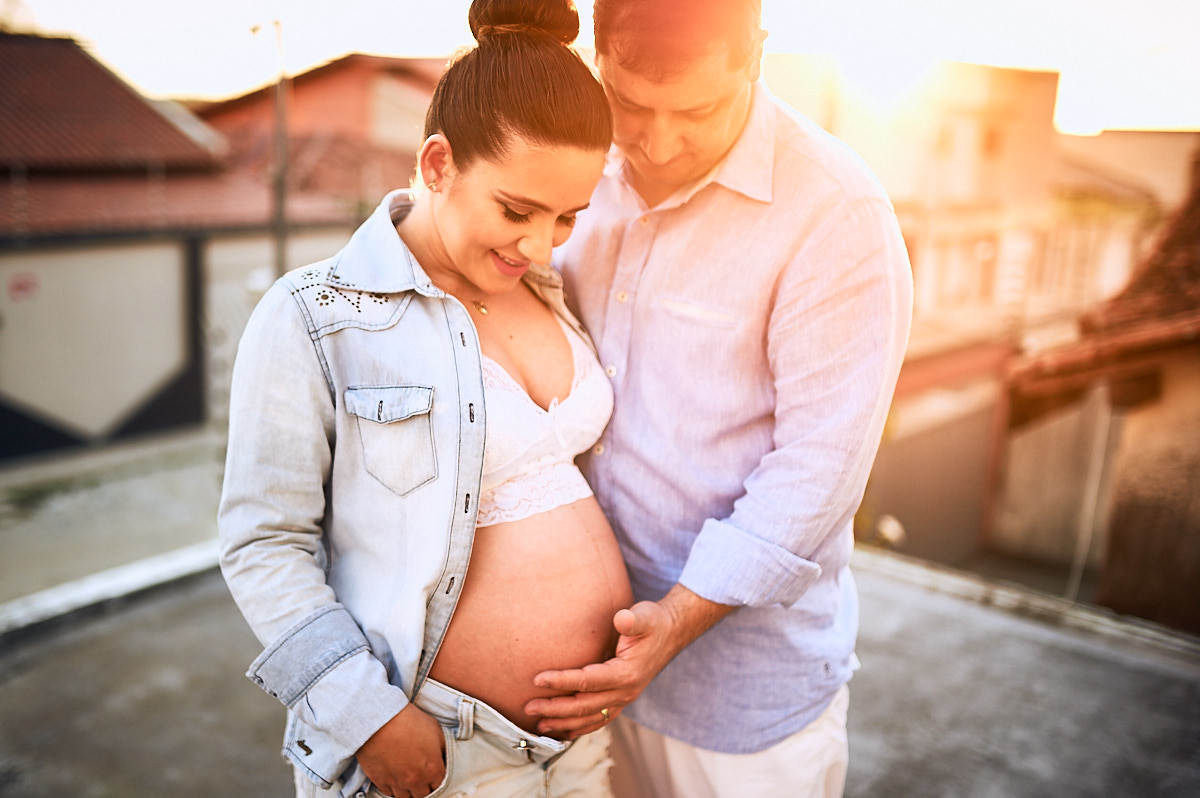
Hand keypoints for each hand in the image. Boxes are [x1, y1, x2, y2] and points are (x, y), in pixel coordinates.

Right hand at [357, 703, 445, 797]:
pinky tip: (394, 779)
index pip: (439, 784)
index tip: (434, 773)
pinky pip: (389, 793)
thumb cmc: (407, 721)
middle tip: (421, 777)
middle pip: (423, 794)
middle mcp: (416, 781)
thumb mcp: (435, 729)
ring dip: (409, 790)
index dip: (437, 778)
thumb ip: (441, 747)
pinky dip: (393, 788)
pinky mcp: (380, 781)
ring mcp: (397, 783)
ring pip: (406, 797)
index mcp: (432, 769)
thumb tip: (443, 754)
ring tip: (408, 780)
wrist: (380, 721)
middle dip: (424, 786)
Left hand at [525, 586, 733, 738]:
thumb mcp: (645, 615)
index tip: (537, 679)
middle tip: (528, 707)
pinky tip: (563, 731)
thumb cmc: (653, 622)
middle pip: (584, 706)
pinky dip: (580, 728)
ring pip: (590, 718)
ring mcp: (624, 699)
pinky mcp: (621, 700)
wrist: (671, 633)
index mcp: (626, 674)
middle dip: (554, 709)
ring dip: (563, 723)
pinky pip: (599, 720)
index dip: (561, 681)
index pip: (586, 681)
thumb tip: (622, 618)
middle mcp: (625, 692)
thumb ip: (633, 619)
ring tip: (539, 725)